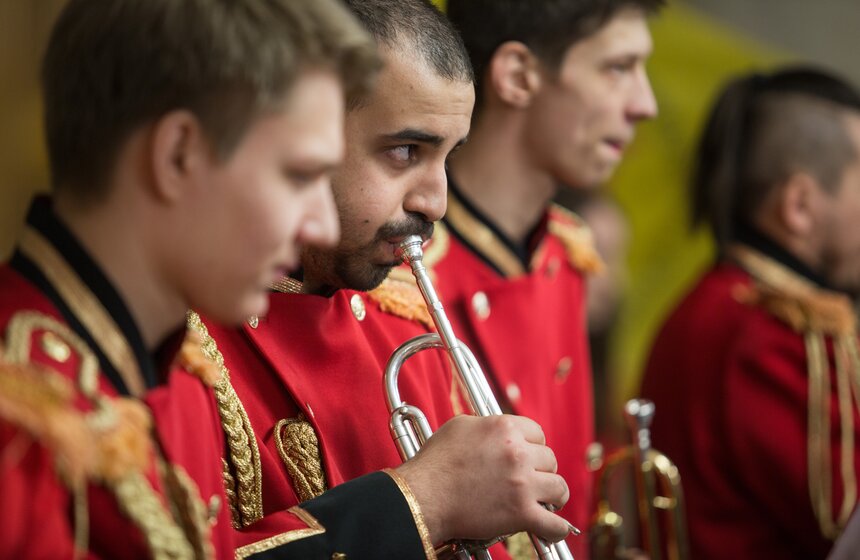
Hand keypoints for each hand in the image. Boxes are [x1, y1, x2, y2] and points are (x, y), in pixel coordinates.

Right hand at [394, 414, 570, 544]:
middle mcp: (517, 452)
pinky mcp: (521, 513)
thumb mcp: (460, 426)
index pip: (538, 433)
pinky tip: (553, 528)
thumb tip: (498, 429)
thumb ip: (486, 424)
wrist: (424, 496)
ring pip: (559, 487)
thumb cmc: (436, 462)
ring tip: (546, 501)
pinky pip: (554, 523)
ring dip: (553, 495)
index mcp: (504, 428)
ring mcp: (522, 483)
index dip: (534, 446)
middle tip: (532, 480)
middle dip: (541, 470)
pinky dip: (557, 528)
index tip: (529, 457)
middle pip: (550, 459)